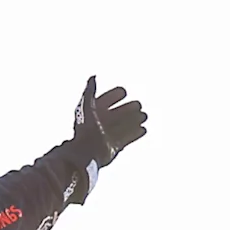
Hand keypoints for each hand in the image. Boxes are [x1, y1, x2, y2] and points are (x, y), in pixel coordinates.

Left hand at [66, 75, 147, 202]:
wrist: (87, 151)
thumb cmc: (85, 128)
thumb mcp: (86, 106)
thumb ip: (90, 91)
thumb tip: (93, 77)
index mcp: (92, 113)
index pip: (104, 101)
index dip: (113, 96)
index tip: (123, 92)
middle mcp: (100, 124)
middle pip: (116, 114)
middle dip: (128, 109)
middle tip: (138, 105)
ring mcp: (108, 136)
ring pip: (123, 125)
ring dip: (134, 120)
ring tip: (144, 116)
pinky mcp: (114, 146)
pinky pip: (127, 138)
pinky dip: (135, 133)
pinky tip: (144, 129)